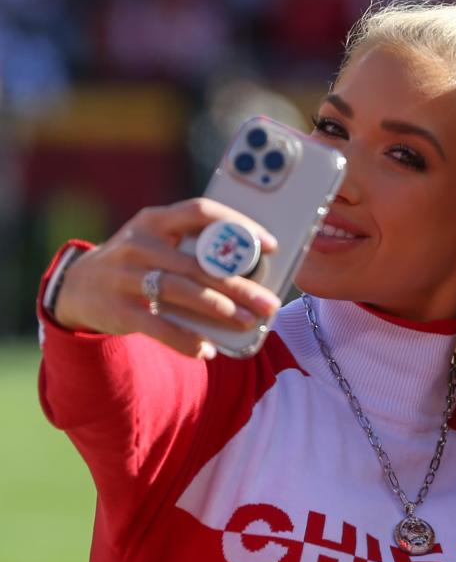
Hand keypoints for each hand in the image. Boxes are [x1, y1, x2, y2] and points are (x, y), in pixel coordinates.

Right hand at [54, 198, 280, 358]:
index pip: (201, 211)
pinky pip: (158, 326)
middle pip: (198, 263)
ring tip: (246, 322)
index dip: (239, 225)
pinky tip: (208, 349)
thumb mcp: (159, 242)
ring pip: (181, 291)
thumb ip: (194, 248)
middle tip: (268, 303)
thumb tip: (253, 272)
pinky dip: (185, 340)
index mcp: (155, 220)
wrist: (79, 285)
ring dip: (219, 309)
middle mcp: (139, 244)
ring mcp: (125, 276)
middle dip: (239, 285)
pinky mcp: (118, 309)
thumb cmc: (139, 262)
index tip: (271, 244)